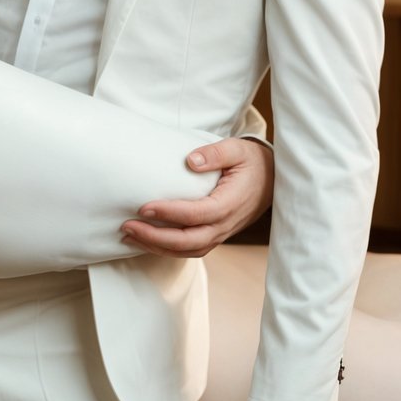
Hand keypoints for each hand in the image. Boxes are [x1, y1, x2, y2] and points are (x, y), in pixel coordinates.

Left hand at [120, 137, 272, 257]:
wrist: (273, 179)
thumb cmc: (252, 162)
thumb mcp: (237, 149)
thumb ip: (215, 153)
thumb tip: (190, 160)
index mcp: (229, 203)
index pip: (195, 215)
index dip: (168, 213)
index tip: (143, 207)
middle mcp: (225, 224)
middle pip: (188, 241)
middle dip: (155, 237)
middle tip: (127, 227)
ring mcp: (221, 233)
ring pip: (188, 250)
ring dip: (157, 247)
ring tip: (129, 236)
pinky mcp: (216, 235)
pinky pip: (191, 249)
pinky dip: (168, 249)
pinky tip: (147, 241)